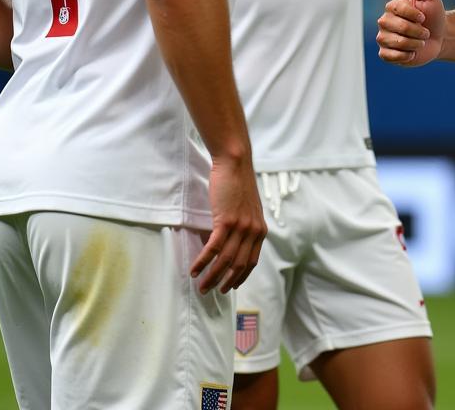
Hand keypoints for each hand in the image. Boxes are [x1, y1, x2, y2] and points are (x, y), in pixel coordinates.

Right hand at [190, 154, 266, 294]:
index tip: (230, 287)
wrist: (235, 163)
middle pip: (238, 265)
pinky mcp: (227, 221)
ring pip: (225, 260)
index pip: (251, 262)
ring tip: (201, 286)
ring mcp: (241, 227)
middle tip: (211, 291)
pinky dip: (203, 261)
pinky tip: (194, 269)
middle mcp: (253, 231)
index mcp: (260, 230)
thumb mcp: (247, 209)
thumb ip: (243, 227)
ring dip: (211, 276)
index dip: (240, 277)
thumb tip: (229, 244)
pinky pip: (213, 248)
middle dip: (224, 282)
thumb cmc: (238, 184)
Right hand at [376, 0, 445, 66]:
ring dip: (415, 44)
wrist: (439, 38)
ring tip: (420, 42)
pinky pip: (390, 56)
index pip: (398, 9)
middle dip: (418, 31)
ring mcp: (383, 38)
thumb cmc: (434, 14)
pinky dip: (406, 56)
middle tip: (425, 31)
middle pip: (399, 28)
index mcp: (392, 6)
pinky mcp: (386, 54)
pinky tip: (412, 52)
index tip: (424, 16)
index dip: (414, 15)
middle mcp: (384, 21)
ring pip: (397, 43)